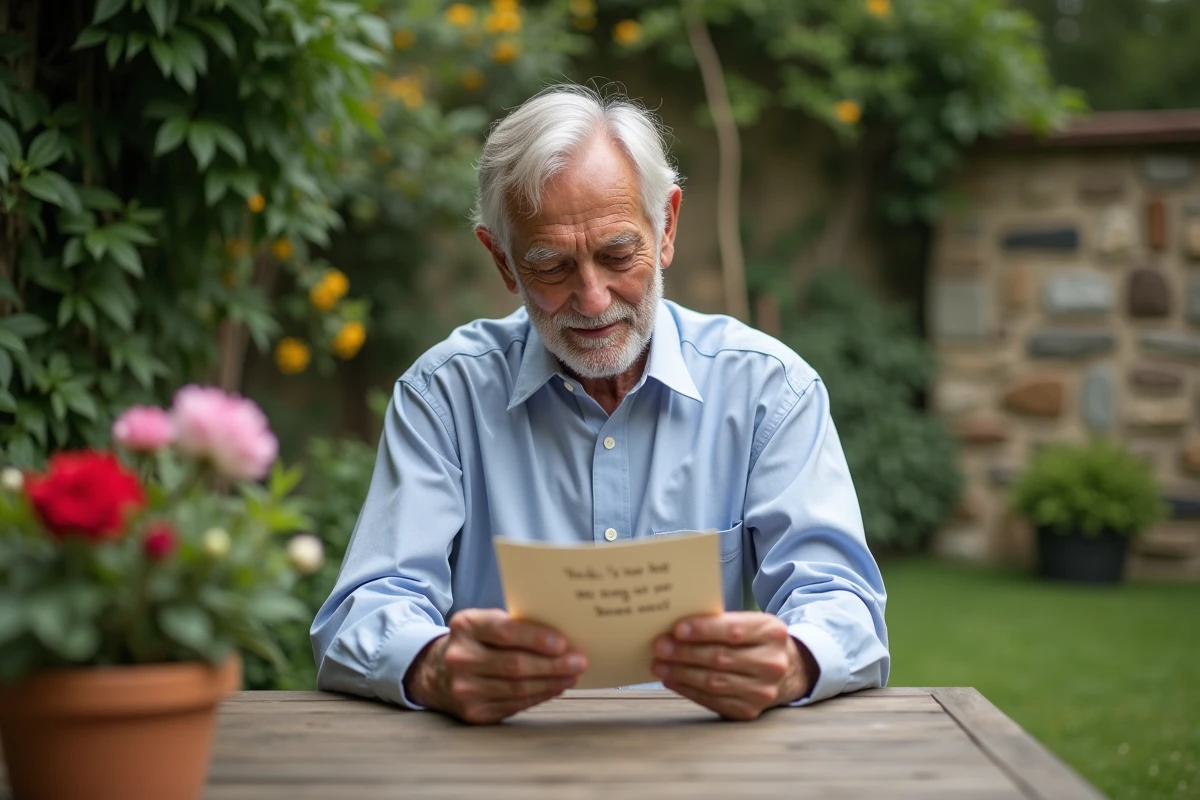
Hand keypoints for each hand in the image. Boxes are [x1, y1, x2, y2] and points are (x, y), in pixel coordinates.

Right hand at [403, 608, 587, 724]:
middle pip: (515, 665)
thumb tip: (562, 637)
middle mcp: (460, 658)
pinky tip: (555, 688)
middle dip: (552, 665)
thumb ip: (514, 626)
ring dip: (551, 683)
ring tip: (572, 675)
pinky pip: (514, 705)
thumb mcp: (484, 622)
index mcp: (465, 626)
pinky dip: (539, 696)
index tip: (563, 642)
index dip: (535, 638)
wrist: (436, 671)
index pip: (504, 632)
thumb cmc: (474, 641)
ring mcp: (464, 689)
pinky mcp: (473, 712)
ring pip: (517, 688)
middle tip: (579, 661)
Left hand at [652, 611, 817, 720]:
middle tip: (659, 646)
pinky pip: (712, 701)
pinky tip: (672, 680)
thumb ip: (721, 623)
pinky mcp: (750, 711)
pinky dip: (688, 690)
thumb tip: (676, 628)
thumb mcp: (751, 623)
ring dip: (681, 673)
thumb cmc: (757, 641)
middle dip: (685, 652)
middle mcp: (771, 663)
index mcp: (772, 633)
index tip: (677, 628)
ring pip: (714, 682)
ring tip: (659, 664)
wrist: (789, 671)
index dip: (704, 630)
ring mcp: (762, 691)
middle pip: (720, 658)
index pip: (733, 631)